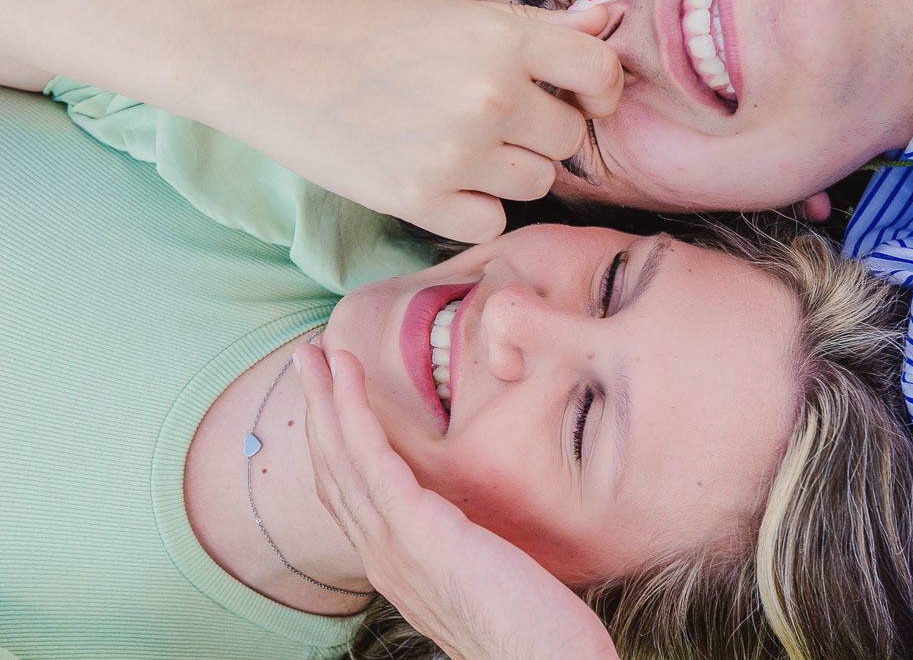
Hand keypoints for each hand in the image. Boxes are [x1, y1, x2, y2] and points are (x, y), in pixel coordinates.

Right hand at [205, 0, 622, 242]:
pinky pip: (491, 222)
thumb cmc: (361, 23)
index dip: (599, 86)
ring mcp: (455, 156)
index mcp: (501, 39)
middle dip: (542, 128)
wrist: (261, 54)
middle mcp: (489, 98)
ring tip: (459, 142)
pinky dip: (473, 207)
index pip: (600, 73)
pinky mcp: (419, 202)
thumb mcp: (452, 10)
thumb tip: (609, 18)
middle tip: (494, 113)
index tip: (578, 92)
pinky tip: (438, 177)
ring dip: (510, 169)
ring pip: (536, 184)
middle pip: (568, 138)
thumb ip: (534, 26)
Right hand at [294, 345, 619, 659]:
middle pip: (332, 469)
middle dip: (317, 410)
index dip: (335, 442)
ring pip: (340, 456)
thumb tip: (475, 526)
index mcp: (397, 565)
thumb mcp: (487, 579)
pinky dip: (352, 409)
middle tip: (307, 360)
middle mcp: (382, 556)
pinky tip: (348, 374)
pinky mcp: (415, 530)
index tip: (332, 399)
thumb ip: (465, 548)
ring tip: (314, 353)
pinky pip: (370, 456)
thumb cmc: (534, 632)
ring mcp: (392, 544)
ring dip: (324, 398)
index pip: (350, 494)